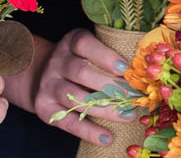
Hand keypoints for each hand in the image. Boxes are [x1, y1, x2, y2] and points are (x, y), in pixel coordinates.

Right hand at [29, 29, 134, 144]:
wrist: (39, 71)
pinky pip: (68, 122)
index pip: (85, 44)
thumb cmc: (77, 58)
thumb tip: (141, 68)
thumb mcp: (87, 48)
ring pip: (77, 99)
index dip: (105, 56)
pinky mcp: (44, 108)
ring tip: (128, 115)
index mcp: (70, 43)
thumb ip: (108, 52)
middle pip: (82, 73)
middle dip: (110, 86)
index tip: (126, 68)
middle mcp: (56, 62)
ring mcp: (48, 86)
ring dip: (105, 110)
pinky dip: (88, 132)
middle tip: (134, 96)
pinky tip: (107, 137)